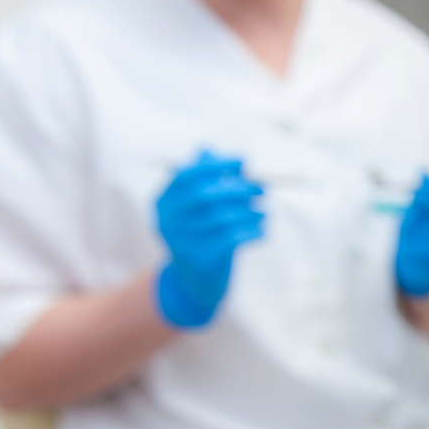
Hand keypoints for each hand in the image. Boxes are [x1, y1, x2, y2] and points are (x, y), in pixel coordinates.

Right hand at [153, 151, 264, 328]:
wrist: (195, 280)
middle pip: (205, 196)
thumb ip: (203, 177)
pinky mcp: (201, 261)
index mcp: (164, 202)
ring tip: (265, 209)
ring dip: (250, 211)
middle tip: (262, 186)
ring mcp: (182, 243)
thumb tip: (209, 148)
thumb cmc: (201, 233)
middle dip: (238, 188)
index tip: (244, 160)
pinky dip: (253, 231)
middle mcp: (168, 221)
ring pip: (223, 218)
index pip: (187, 174)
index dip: (217, 165)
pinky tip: (263, 229)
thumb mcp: (198, 206)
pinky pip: (233, 240)